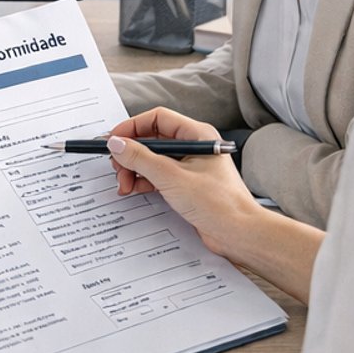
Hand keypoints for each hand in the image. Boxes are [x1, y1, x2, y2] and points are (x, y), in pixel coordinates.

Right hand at [106, 106, 263, 259]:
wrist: (239, 233)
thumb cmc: (219, 203)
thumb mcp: (171, 176)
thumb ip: (140, 158)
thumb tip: (117, 143)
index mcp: (197, 135)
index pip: (158, 119)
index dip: (132, 127)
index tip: (114, 140)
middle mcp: (194, 147)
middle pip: (153, 139)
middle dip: (131, 153)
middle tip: (117, 166)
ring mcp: (190, 167)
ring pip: (153, 159)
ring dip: (134, 169)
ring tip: (124, 183)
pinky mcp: (187, 185)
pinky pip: (158, 176)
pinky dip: (143, 181)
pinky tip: (133, 189)